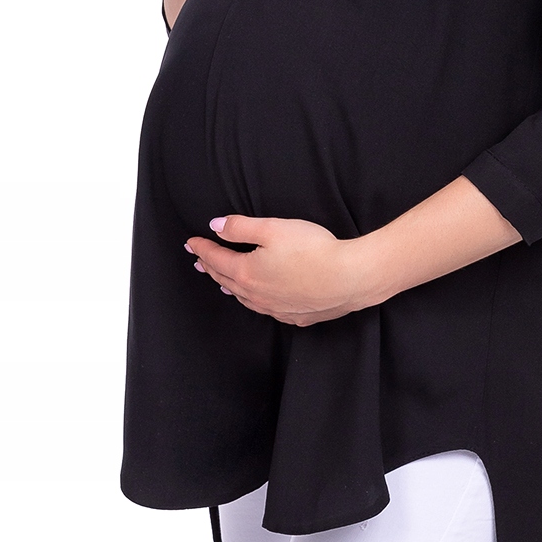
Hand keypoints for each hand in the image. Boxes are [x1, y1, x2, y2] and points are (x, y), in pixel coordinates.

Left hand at [183, 180, 521, 325]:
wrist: (350, 278)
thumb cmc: (314, 250)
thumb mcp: (273, 228)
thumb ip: (241, 227)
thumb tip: (215, 226)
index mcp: (246, 272)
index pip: (216, 258)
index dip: (202, 248)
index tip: (191, 241)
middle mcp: (256, 295)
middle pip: (226, 279)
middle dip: (210, 267)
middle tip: (199, 261)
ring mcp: (275, 309)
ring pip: (244, 298)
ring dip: (230, 286)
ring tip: (221, 281)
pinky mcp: (296, 316)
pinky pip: (267, 308)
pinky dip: (255, 300)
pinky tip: (260, 299)